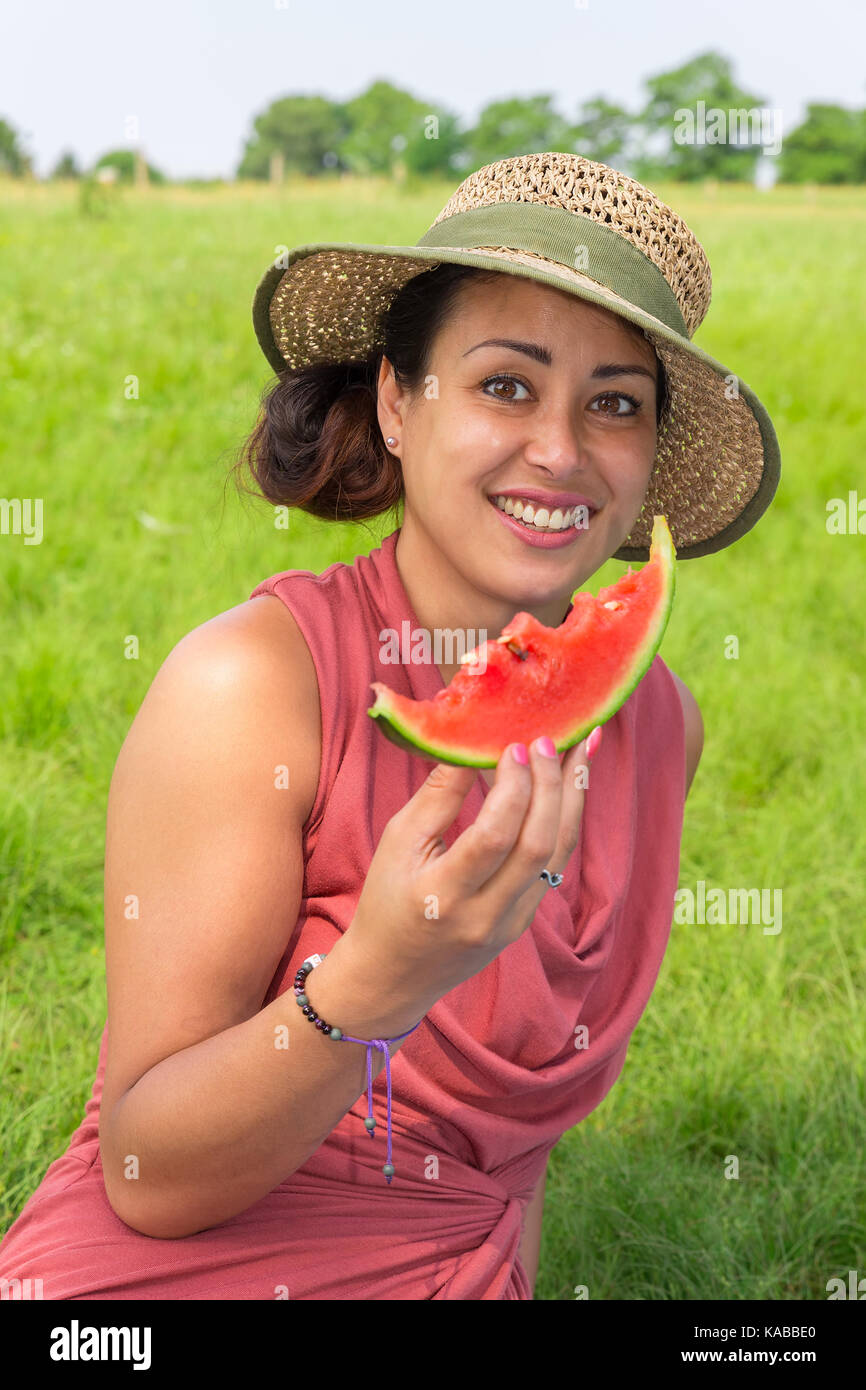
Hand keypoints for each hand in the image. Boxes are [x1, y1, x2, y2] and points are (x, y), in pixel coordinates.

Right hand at [342, 736, 590, 1027]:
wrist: (393, 974)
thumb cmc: (386, 899)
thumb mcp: (397, 843)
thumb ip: (437, 796)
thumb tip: (475, 744)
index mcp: (444, 896)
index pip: (493, 837)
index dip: (512, 788)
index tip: (515, 745)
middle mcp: (485, 915)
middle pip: (538, 845)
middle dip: (551, 785)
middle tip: (549, 738)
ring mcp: (511, 923)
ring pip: (558, 854)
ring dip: (572, 798)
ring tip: (580, 750)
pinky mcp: (524, 921)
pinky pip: (553, 864)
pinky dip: (563, 820)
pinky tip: (567, 786)